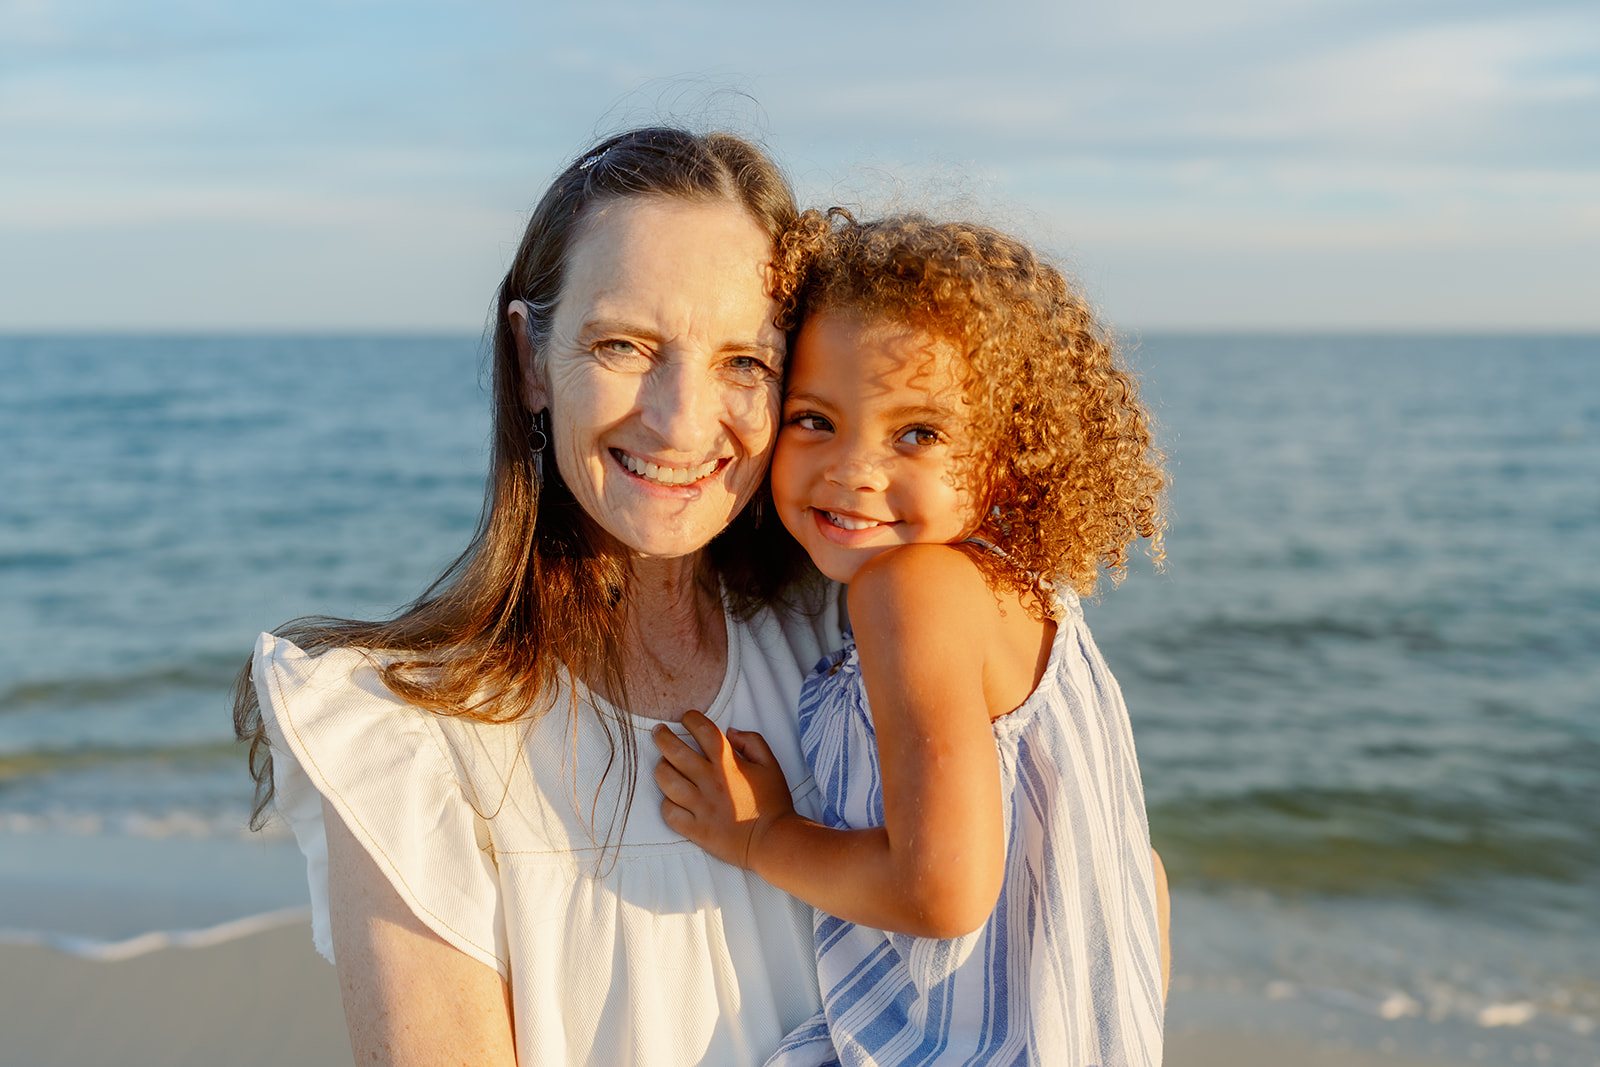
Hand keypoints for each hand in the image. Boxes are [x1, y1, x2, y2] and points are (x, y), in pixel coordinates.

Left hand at [652, 710, 794, 870]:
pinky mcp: (695, 829)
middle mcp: (710, 782)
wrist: (773, 841)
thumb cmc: (772, 802)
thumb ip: (752, 742)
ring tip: (663, 764)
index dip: (691, 719)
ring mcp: (700, 806)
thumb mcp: (771, 765)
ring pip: (666, 780)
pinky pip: (669, 812)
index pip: (703, 730)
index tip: (686, 718)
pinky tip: (671, 797)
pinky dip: (667, 803)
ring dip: (661, 768)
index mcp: (728, 764)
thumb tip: (730, 732)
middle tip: (659, 732)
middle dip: (662, 736)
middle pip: (675, 751)